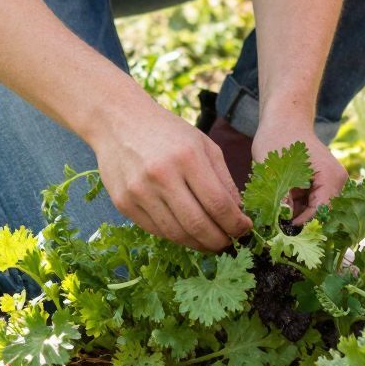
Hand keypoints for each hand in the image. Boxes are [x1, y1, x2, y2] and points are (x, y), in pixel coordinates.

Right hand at [94, 92, 252, 251]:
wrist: (119, 121)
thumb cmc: (168, 132)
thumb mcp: (203, 144)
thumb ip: (223, 179)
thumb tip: (238, 213)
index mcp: (188, 157)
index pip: (218, 203)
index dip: (235, 223)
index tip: (245, 230)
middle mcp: (162, 176)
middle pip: (197, 224)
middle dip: (219, 241)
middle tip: (230, 244)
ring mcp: (139, 192)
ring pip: (175, 233)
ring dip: (198, 244)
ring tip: (211, 243)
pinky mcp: (123, 204)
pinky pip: (156, 230)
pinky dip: (176, 237)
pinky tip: (187, 234)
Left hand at [252, 112, 346, 226]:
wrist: (284, 119)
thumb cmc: (277, 137)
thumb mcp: (273, 170)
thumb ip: (280, 198)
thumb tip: (279, 226)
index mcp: (331, 177)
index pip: (320, 213)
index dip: (300, 227)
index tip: (277, 232)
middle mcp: (338, 182)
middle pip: (320, 216)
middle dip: (298, 223)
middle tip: (274, 230)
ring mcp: (331, 184)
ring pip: (314, 212)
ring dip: (295, 216)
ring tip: (273, 215)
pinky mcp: (322, 186)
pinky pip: (310, 205)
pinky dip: (295, 208)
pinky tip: (279, 205)